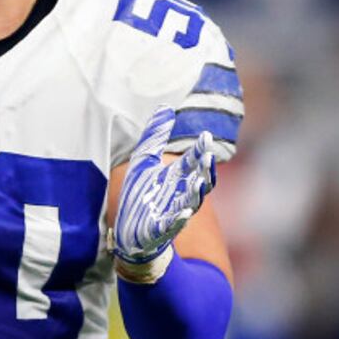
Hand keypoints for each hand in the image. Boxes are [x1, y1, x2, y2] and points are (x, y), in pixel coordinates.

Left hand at [113, 107, 216, 274]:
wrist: (130, 231)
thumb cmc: (141, 194)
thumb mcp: (143, 161)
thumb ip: (154, 137)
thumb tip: (166, 108)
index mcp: (176, 177)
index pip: (193, 162)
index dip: (200, 150)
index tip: (205, 136)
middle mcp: (179, 193)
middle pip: (198, 181)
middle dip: (204, 170)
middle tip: (208, 156)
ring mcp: (172, 212)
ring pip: (190, 202)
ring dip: (196, 192)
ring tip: (200, 181)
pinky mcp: (161, 230)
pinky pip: (173, 224)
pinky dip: (180, 218)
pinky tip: (185, 212)